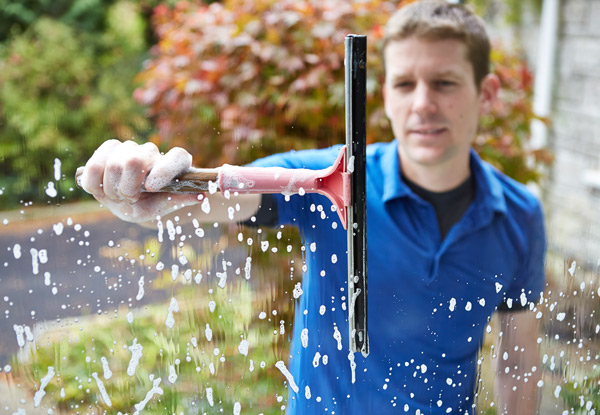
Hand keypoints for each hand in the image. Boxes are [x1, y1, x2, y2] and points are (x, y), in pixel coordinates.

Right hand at [77, 140, 200, 222]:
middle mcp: (153, 152)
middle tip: (130, 199)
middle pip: (135, 160)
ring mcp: (130, 147)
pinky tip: (101, 189)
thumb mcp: (162, 207)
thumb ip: (177, 200)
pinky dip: (94, 182)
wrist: (130, 202)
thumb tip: (200, 196)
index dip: (163, 170)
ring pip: (113, 163)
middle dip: (126, 188)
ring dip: (111, 188)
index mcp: (175, 164)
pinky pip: (94, 163)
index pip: (176, 157)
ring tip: (117, 196)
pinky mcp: (109, 149)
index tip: (151, 187)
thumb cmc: (151, 203)